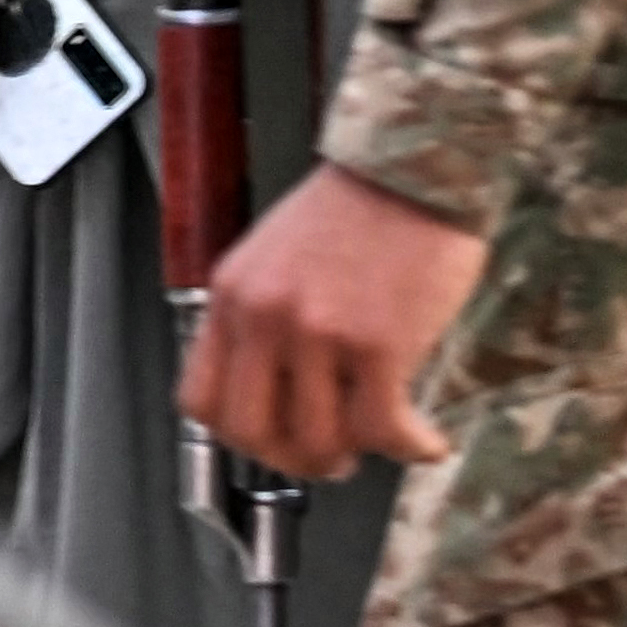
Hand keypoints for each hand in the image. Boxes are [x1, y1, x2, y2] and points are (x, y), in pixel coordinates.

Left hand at [185, 163, 487, 482]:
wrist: (416, 165)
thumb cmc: (358, 206)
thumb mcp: (276, 254)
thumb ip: (264, 315)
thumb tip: (278, 390)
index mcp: (233, 293)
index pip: (200, 400)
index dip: (238, 435)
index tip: (274, 439)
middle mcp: (264, 316)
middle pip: (252, 434)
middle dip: (295, 461)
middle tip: (331, 457)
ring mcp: (317, 332)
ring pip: (320, 443)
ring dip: (357, 456)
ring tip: (384, 437)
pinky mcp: (377, 344)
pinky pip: (384, 430)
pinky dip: (410, 447)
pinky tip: (425, 439)